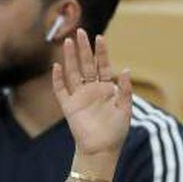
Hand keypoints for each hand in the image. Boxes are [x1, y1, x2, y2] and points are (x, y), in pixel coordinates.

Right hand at [52, 30, 132, 157]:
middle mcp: (91, 90)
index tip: (100, 37)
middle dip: (84, 49)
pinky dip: (58, 79)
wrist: (102, 150)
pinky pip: (61, 90)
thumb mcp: (125, 109)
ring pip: (73, 73)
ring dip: (70, 58)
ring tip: (67, 42)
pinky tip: (56, 67)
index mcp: (106, 89)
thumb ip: (125, 90)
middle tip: (80, 31)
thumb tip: (125, 69)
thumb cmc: (116, 131)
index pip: (103, 66)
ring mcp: (79, 97)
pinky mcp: (69, 106)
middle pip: (86, 65)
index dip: (101, 52)